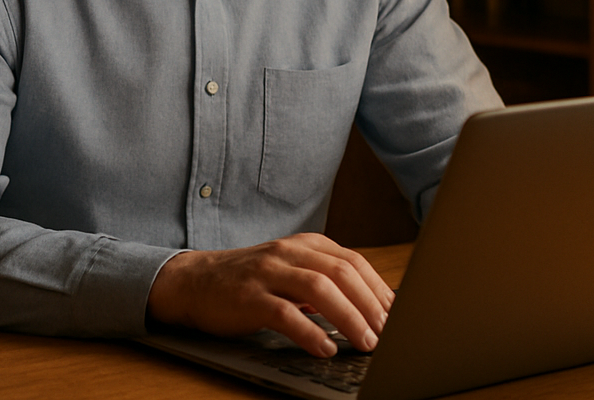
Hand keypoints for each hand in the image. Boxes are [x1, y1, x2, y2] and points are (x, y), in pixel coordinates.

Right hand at [147, 233, 393, 357]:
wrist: (195, 281)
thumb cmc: (250, 281)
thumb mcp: (291, 271)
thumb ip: (325, 282)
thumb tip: (372, 309)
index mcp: (305, 244)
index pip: (353, 262)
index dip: (380, 290)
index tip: (398, 316)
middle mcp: (288, 253)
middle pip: (342, 273)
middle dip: (371, 305)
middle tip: (388, 334)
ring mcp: (268, 273)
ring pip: (319, 288)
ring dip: (349, 317)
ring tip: (366, 342)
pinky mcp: (249, 297)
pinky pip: (285, 313)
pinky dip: (310, 332)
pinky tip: (325, 348)